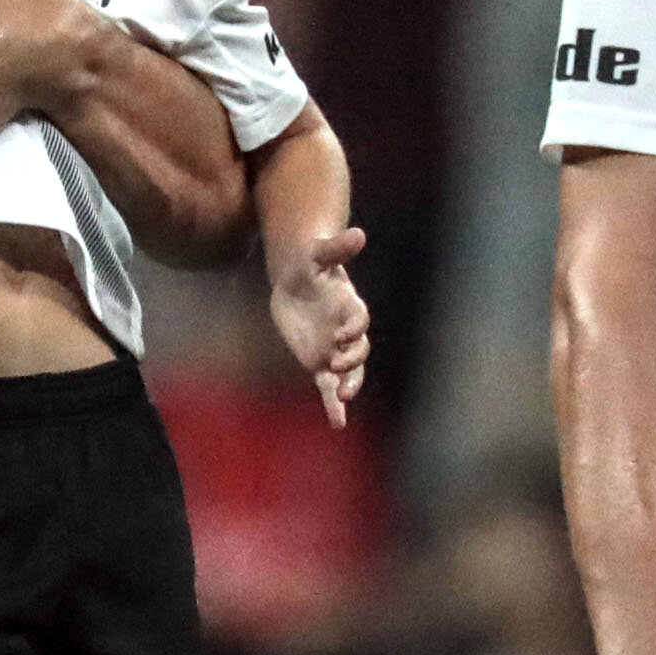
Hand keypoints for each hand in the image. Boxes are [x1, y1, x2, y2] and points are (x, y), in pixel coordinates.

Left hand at [271, 222, 373, 425]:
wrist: (296, 279)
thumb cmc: (310, 264)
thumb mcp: (317, 253)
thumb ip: (336, 247)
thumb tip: (358, 232)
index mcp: (350, 306)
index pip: (359, 320)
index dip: (354, 328)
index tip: (342, 334)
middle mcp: (346, 331)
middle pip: (359, 350)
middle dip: (353, 360)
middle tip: (338, 363)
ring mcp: (334, 349)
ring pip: (349, 373)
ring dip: (349, 385)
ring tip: (342, 399)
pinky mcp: (319, 362)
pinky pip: (329, 385)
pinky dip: (334, 404)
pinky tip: (337, 422)